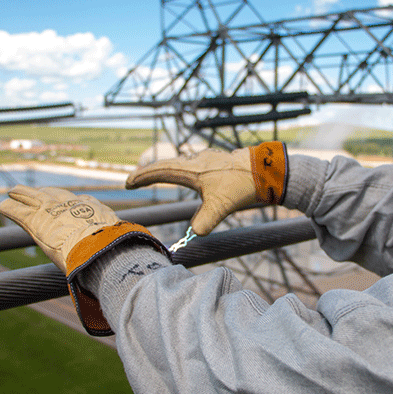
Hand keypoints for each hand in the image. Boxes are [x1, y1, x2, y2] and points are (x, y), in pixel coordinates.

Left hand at [0, 185, 169, 336]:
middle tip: (37, 192)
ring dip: (24, 196)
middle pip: (59, 195)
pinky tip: (2, 205)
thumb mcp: (135, 252)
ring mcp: (57, 213)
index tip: (73, 201)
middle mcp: (78, 207)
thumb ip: (140, 256)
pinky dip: (10, 207)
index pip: (86, 203)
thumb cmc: (122, 256)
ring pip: (36, 199)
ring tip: (13, 193)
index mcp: (100, 213)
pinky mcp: (39, 223)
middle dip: (47, 193)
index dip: (77, 202)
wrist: (106, 255)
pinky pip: (20, 211)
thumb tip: (160, 265)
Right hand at [125, 141, 287, 235]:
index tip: (128, 183)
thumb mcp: (221, 206)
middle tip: (135, 181)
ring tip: (153, 176)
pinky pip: (191, 164)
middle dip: (149, 173)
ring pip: (179, 163)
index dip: (142, 177)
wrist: (264, 170)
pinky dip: (180, 170)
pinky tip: (188, 176)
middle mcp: (196, 160)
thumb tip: (194, 234)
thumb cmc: (241, 185)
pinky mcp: (215, 162)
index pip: (160, 171)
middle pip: (166, 164)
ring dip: (165, 170)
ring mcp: (206, 159)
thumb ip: (205, 221)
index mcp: (191, 169)